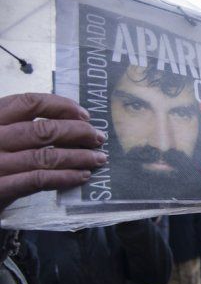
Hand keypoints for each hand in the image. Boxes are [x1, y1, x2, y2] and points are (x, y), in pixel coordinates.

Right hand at [0, 93, 105, 209]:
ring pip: (46, 157)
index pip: (29, 103)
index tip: (84, 114)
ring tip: (98, 158)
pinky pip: (39, 180)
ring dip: (78, 157)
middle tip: (98, 138)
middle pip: (43, 130)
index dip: (61, 106)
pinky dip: (65, 177)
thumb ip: (18, 124)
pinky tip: (82, 176)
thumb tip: (68, 121)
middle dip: (78, 133)